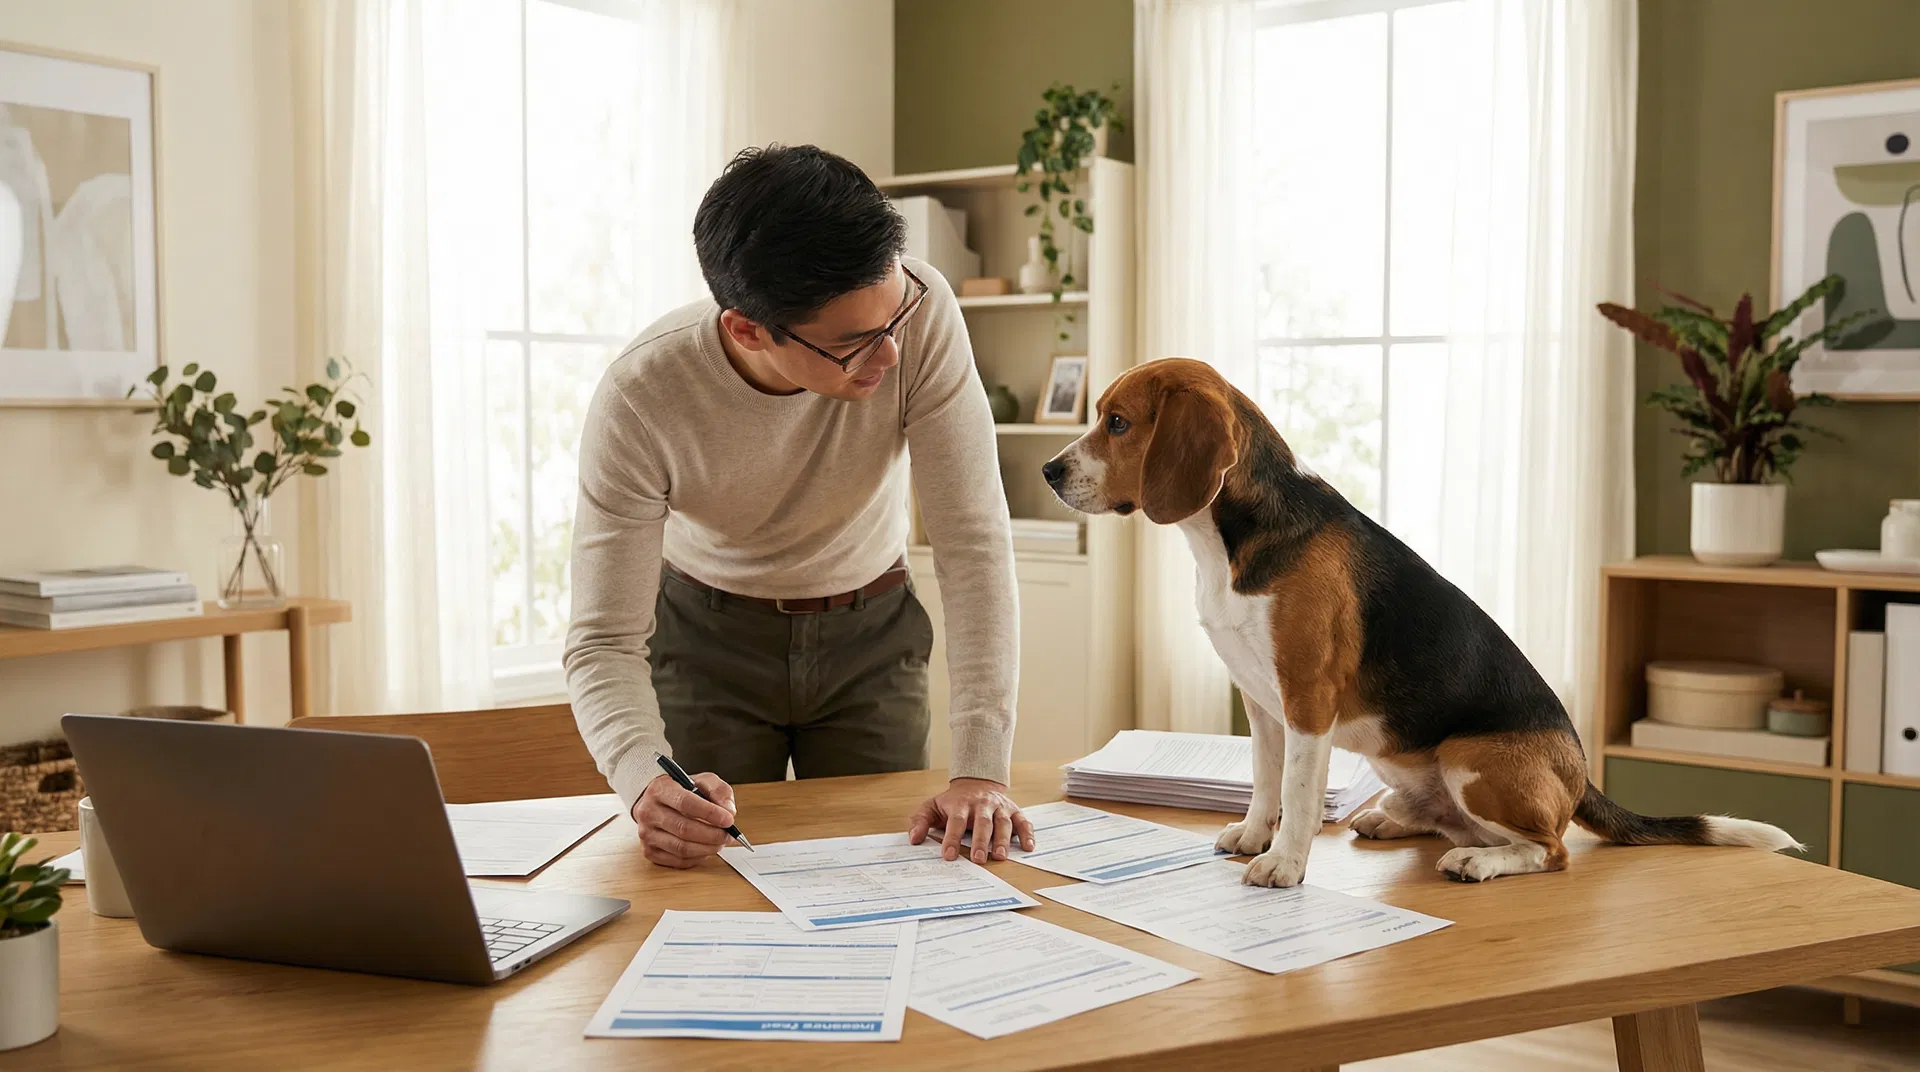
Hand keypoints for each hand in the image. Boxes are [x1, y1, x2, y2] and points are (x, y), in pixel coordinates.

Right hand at [631, 771, 736, 868]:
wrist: (655, 802)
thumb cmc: (681, 791)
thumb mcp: (702, 781)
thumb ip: (718, 791)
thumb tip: (729, 811)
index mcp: (659, 789)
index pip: (685, 803)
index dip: (710, 813)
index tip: (728, 820)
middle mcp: (648, 812)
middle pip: (684, 829)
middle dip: (712, 835)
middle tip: (728, 835)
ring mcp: (646, 834)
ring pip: (681, 848)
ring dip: (707, 848)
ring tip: (720, 842)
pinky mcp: (649, 851)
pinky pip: (678, 860)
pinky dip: (697, 858)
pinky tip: (706, 849)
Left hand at [907, 778, 1034, 862]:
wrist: (976, 782)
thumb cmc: (953, 801)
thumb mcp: (932, 806)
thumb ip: (920, 821)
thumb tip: (913, 839)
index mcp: (961, 804)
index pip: (956, 821)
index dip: (952, 838)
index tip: (949, 856)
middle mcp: (982, 805)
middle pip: (983, 823)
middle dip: (980, 841)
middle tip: (978, 859)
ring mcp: (1000, 807)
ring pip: (1003, 822)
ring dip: (1003, 840)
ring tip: (1000, 856)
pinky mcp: (1014, 810)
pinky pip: (1023, 821)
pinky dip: (1028, 834)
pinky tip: (1029, 847)